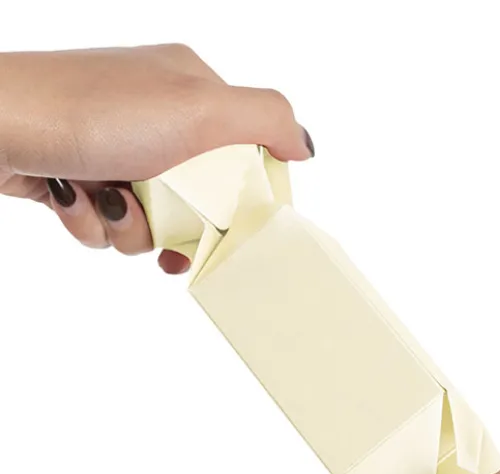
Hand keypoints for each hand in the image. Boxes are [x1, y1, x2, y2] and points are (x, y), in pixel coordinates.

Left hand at [0, 44, 313, 273]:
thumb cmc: (95, 112)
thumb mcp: (200, 108)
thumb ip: (266, 120)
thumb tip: (306, 145)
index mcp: (193, 93)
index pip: (242, 155)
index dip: (240, 200)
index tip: (228, 228)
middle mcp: (156, 117)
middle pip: (196, 199)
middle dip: (176, 224)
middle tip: (166, 232)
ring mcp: (116, 147)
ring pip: (151, 219)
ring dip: (129, 226)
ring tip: (103, 197)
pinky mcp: (82, 174)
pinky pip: (108, 223)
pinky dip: (92, 221)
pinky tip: (71, 194)